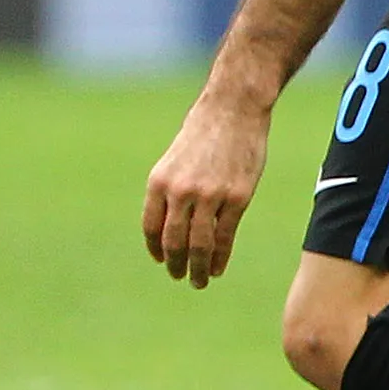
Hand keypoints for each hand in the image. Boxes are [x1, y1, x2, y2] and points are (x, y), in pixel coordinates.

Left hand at [143, 89, 270, 288]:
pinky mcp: (237, 199)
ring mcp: (209, 196)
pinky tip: (217, 268)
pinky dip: (219, 258)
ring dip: (197, 269)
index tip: (161, 261)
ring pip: (199, 245)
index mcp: (159, 182)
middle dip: (176, 264)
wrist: (233, 109)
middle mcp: (180, 192)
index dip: (155, 249)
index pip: (151, 227)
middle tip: (180, 277)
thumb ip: (170, 190)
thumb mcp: (175, 160)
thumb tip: (169, 226)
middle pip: (173, 241)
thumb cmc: (204, 132)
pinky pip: (224, 238)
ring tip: (198, 280)